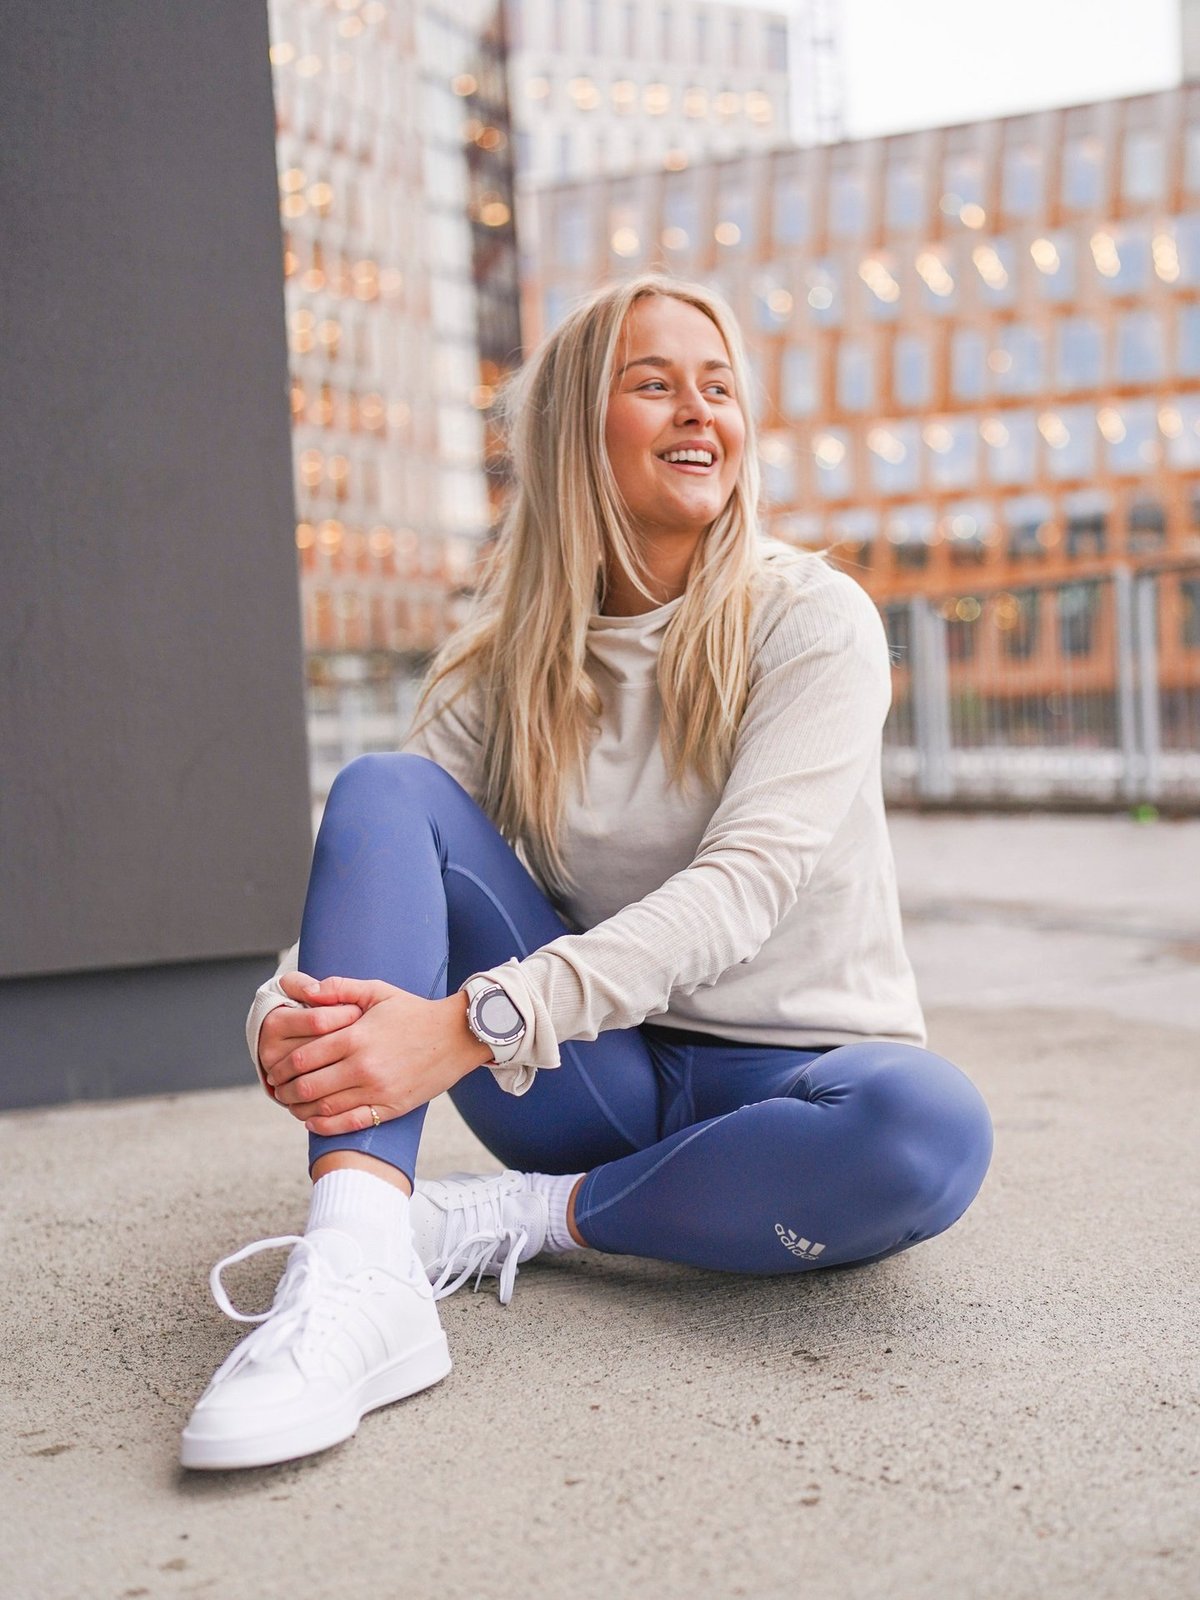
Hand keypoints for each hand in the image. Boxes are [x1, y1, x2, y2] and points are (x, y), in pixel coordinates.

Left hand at [265, 975, 492, 1136]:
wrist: (457, 1036)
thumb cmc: (414, 1012)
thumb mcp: (377, 991)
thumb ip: (339, 988)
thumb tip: (305, 989)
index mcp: (356, 1037)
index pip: (303, 1056)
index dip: (281, 1065)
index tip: (273, 1067)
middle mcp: (364, 1066)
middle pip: (307, 1086)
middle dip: (284, 1089)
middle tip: (276, 1088)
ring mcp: (377, 1090)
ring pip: (323, 1108)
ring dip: (299, 1108)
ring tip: (291, 1103)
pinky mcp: (390, 1107)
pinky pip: (349, 1123)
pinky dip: (324, 1126)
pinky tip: (313, 1120)